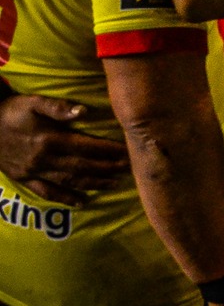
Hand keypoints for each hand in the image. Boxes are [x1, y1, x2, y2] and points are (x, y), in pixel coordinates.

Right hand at [0, 92, 130, 203]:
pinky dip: (65, 198)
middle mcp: (44, 159)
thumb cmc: (11, 111)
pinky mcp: (25, 179)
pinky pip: (47, 192)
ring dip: (93, 183)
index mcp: (50, 139)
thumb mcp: (33, 102)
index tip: (128, 151)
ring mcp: (34, 171)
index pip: (87, 146)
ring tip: (115, 183)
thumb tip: (83, 111)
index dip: (108, 150)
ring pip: (69, 181)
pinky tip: (82, 202)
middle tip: (129, 169)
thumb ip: (57, 107)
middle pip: (82, 165)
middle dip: (107, 168)